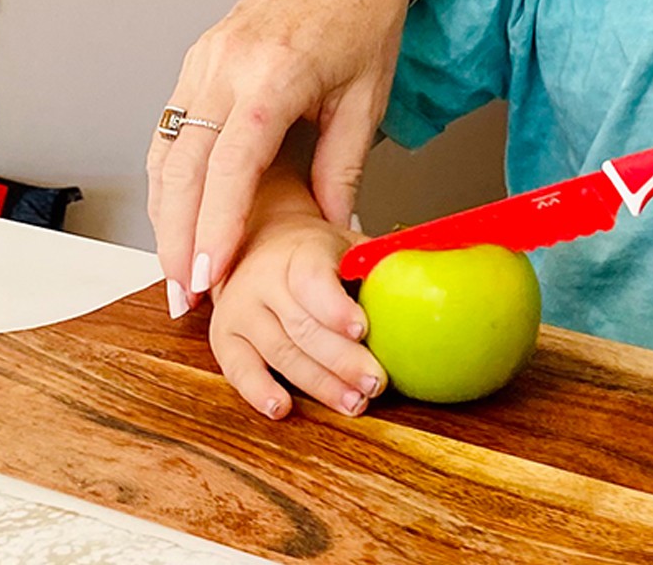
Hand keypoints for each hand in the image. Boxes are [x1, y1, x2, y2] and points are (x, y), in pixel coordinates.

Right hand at [147, 0, 419, 313]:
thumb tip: (332, 228)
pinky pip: (172, 124)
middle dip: (176, 237)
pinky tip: (177, 211)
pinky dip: (169, 174)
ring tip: (177, 268)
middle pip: (181, 166)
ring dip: (164, 212)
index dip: (215, 228)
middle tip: (184, 292)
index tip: (210, 278)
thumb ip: (343, 168)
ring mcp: (205, 57)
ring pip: (165, 148)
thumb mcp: (367, 99)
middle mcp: (225, 65)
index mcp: (272, 76)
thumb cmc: (366, 15)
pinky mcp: (200, 56)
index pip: (229, 167)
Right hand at [209, 214, 386, 418]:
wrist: (259, 244)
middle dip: (342, 360)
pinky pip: (238, 369)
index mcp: (299, 251)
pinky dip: (259, 392)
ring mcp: (239, 310)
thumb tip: (428, 273)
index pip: (312, 280)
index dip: (336, 308)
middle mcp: (263, 279)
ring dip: (318, 384)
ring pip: (279, 353)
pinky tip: (283, 408)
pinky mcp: (224, 338)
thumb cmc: (316, 253)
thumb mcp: (347, 244)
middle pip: (302, 326)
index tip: (362, 330)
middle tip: (375, 383)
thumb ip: (378, 262)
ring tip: (353, 403)